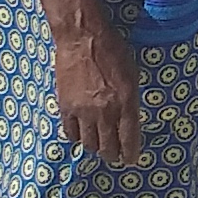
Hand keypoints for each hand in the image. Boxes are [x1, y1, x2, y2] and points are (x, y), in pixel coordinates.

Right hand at [51, 25, 141, 164]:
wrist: (83, 37)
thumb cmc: (113, 50)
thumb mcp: (133, 74)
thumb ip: (131, 100)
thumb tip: (128, 119)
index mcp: (126, 103)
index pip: (129, 139)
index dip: (130, 154)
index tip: (130, 160)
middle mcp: (105, 112)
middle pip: (108, 147)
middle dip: (113, 155)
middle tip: (114, 155)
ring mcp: (83, 112)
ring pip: (89, 144)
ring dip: (95, 147)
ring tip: (98, 145)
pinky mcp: (65, 107)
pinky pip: (70, 133)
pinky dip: (76, 137)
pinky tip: (81, 134)